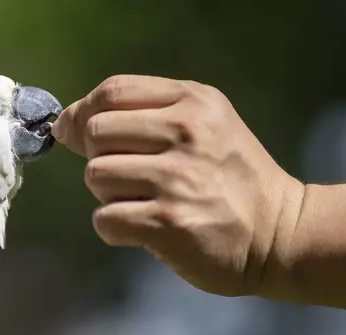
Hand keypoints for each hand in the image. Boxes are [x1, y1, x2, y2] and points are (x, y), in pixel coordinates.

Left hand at [51, 75, 303, 296]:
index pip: (112, 91)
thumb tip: (64, 124)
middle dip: (100, 157)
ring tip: (145, 201)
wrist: (280, 232)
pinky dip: (115, 227)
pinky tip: (144, 227)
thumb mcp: (202, 126)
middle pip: (96, 133)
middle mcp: (187, 133)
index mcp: (194, 102)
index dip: (85, 113)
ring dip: (109, 194)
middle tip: (131, 175)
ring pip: (95, 176)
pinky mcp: (169, 222)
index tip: (79, 134)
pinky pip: (105, 219)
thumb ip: (138, 116)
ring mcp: (178, 179)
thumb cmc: (232, 177)